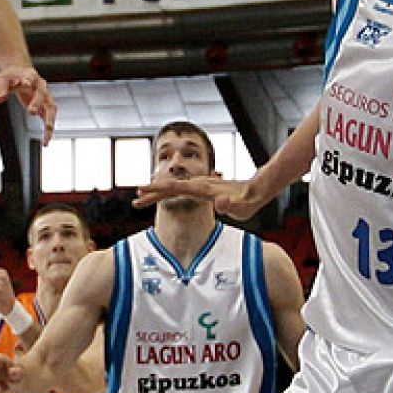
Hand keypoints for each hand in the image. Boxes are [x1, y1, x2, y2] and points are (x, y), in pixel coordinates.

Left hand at [0, 66, 54, 145]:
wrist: (20, 73)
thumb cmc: (12, 76)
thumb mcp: (2, 79)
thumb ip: (1, 89)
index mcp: (31, 78)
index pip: (31, 80)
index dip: (29, 83)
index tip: (26, 85)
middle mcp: (41, 87)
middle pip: (43, 95)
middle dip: (38, 103)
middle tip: (32, 111)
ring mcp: (45, 97)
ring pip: (51, 110)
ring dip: (50, 123)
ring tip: (46, 138)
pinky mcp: (44, 106)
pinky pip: (48, 118)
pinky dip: (48, 130)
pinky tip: (45, 141)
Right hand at [134, 172, 262, 219]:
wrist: (258, 189)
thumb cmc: (249, 201)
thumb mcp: (242, 208)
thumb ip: (231, 206)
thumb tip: (220, 202)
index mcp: (203, 189)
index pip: (174, 188)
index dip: (157, 190)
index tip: (141, 191)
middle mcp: (200, 184)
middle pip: (170, 187)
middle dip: (152, 192)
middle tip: (135, 198)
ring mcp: (202, 185)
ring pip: (175, 187)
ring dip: (158, 192)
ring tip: (142, 197)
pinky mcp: (205, 188)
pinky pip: (182, 189)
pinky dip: (169, 192)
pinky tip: (163, 194)